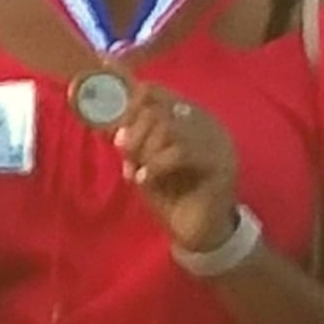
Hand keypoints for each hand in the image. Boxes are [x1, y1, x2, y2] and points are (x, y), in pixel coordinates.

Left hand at [107, 86, 244, 261]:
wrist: (196, 232)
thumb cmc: (170, 194)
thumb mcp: (143, 162)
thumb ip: (129, 139)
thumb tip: (102, 120)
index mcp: (188, 116)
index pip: (155, 91)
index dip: (127, 98)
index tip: (113, 116)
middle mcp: (206, 122)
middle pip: (158, 108)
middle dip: (134, 131)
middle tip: (125, 152)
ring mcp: (218, 142)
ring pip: (168, 128)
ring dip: (144, 150)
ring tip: (136, 170)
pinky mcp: (221, 164)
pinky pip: (180, 152)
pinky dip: (155, 165)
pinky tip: (144, 179)